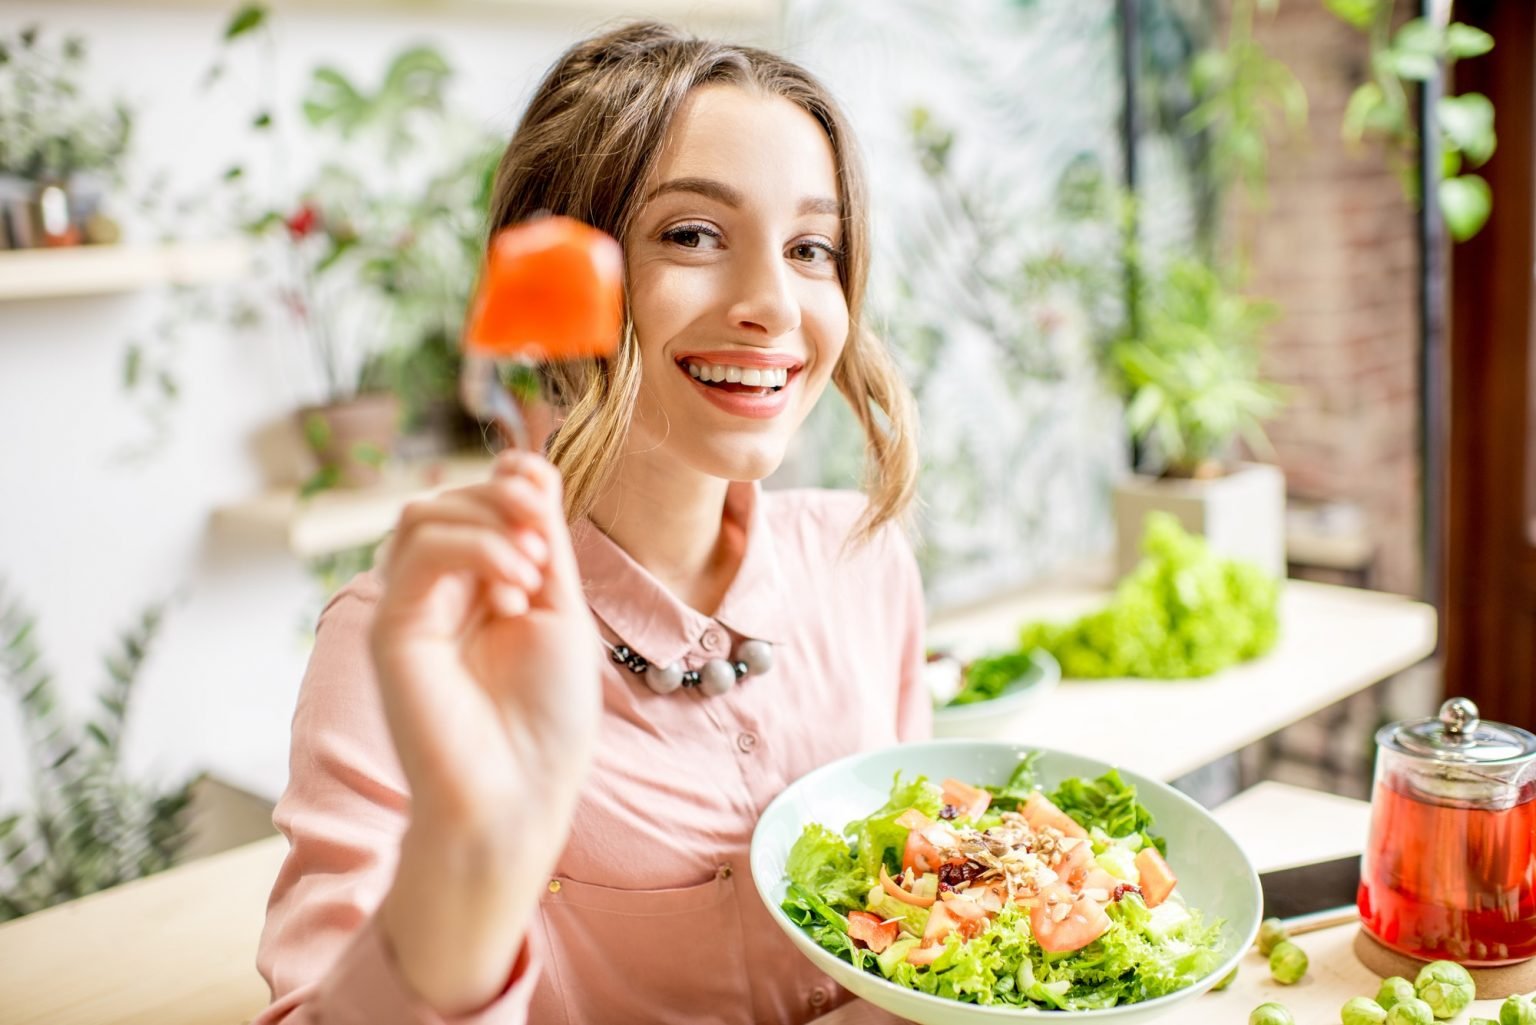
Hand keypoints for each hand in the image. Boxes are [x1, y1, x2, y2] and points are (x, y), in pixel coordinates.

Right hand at [370, 450, 601, 1011]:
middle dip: (501, 497)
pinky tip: (515, 587)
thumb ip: (541, 540)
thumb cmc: (547, 718)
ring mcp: (411, 611)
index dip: (508, 480)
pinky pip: (418, 555)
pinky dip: (474, 549)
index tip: (543, 494)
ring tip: (533, 570)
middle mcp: (440, 595)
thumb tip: (528, 462)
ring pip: (422, 517)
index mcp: (480, 589)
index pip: (476, 503)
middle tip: (544, 538)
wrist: (521, 792)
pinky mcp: (393, 631)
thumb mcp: (560, 611)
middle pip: (447, 501)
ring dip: (487, 520)